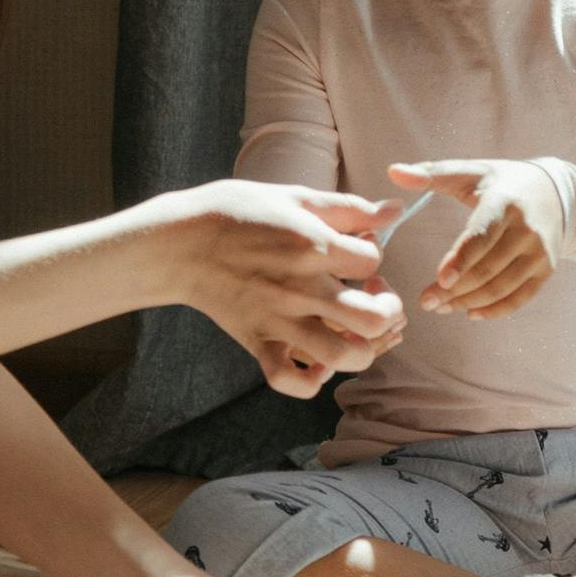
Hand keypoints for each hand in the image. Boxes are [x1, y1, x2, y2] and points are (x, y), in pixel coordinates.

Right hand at [160, 181, 406, 396]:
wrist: (180, 241)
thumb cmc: (237, 211)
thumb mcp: (294, 196)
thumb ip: (348, 207)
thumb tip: (395, 209)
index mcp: (312, 245)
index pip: (373, 261)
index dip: (373, 258)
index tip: (356, 254)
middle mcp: (301, 287)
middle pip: (374, 319)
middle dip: (387, 312)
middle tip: (374, 301)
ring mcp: (279, 320)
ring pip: (342, 357)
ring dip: (361, 350)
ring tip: (353, 334)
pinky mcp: (257, 342)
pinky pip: (291, 380)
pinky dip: (311, 379)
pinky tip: (316, 360)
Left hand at [391, 159, 567, 316]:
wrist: (556, 194)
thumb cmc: (502, 181)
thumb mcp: (471, 172)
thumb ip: (431, 172)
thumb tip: (392, 171)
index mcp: (504, 202)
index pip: (482, 236)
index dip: (461, 260)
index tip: (439, 279)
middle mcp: (526, 229)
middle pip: (488, 268)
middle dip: (455, 289)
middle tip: (426, 302)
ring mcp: (539, 252)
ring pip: (502, 287)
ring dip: (469, 302)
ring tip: (441, 308)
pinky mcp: (546, 269)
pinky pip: (520, 298)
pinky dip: (495, 311)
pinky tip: (470, 313)